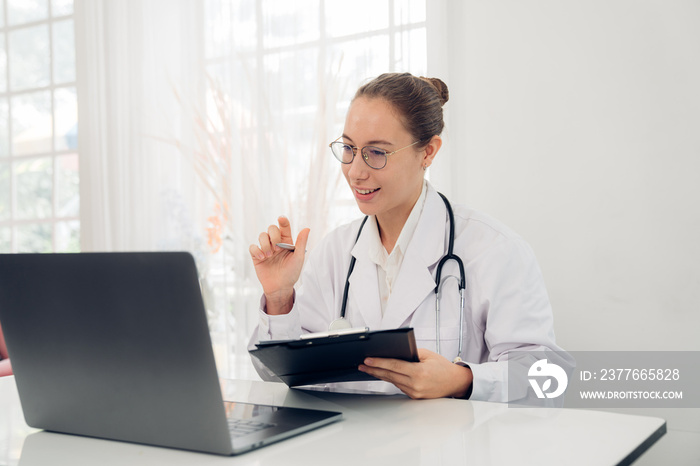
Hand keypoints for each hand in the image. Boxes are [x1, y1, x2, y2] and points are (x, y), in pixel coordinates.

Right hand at [249, 216, 309, 314]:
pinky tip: (262, 258)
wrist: (280, 287)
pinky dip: (256, 250)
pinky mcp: (257, 256)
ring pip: (261, 236)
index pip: (284, 227)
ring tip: (269, 255)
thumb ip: (301, 242)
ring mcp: (266, 249)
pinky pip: (252, 247)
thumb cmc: (292, 272)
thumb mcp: (298, 258)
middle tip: (277, 248)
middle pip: (271, 228)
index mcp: (286, 241)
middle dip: (273, 235)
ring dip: (265, 244)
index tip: (281, 219)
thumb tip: (307, 228)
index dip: (283, 221)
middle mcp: (275, 243)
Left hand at [358, 348, 472, 398]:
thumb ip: (410, 353)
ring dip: (380, 375)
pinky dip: (391, 379)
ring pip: (392, 381)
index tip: (368, 360)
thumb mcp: (427, 355)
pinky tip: (383, 374)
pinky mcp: (414, 397)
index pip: (394, 366)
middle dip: (374, 369)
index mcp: (419, 372)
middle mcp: (415, 384)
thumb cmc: (443, 367)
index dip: (379, 362)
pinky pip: (399, 386)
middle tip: (362, 364)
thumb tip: (393, 352)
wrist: (455, 382)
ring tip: (368, 368)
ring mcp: (414, 392)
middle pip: (389, 375)